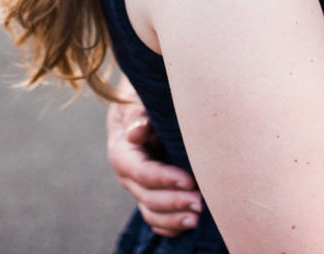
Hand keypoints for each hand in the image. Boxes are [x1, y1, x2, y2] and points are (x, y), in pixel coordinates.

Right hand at [107, 92, 202, 235]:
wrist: (146, 102)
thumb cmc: (145, 96)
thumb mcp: (139, 98)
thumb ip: (137, 114)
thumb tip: (135, 134)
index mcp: (121, 150)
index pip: (141, 171)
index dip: (163, 178)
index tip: (189, 180)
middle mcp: (127, 173)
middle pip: (148, 196)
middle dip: (175, 202)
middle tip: (201, 203)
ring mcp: (138, 187)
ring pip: (151, 212)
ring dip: (173, 219)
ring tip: (197, 219)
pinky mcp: (149, 194)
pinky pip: (156, 219)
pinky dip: (170, 226)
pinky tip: (188, 225)